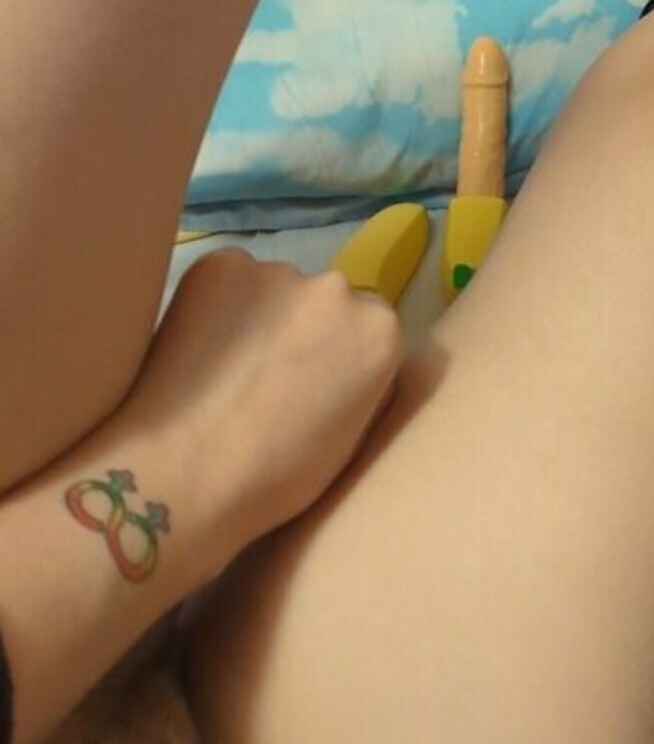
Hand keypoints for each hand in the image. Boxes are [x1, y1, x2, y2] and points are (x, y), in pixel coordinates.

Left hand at [119, 248, 402, 579]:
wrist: (184, 473)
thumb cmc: (274, 478)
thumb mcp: (350, 438)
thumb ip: (362, 383)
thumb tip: (348, 362)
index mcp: (380, 333)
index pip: (367, 326)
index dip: (335, 355)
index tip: (309, 383)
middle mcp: (337, 289)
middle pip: (324, 301)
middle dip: (302, 329)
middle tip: (264, 377)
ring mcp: (276, 271)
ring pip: (272, 290)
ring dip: (258, 316)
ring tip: (223, 368)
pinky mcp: (219, 264)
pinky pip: (227, 279)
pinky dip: (214, 304)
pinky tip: (195, 348)